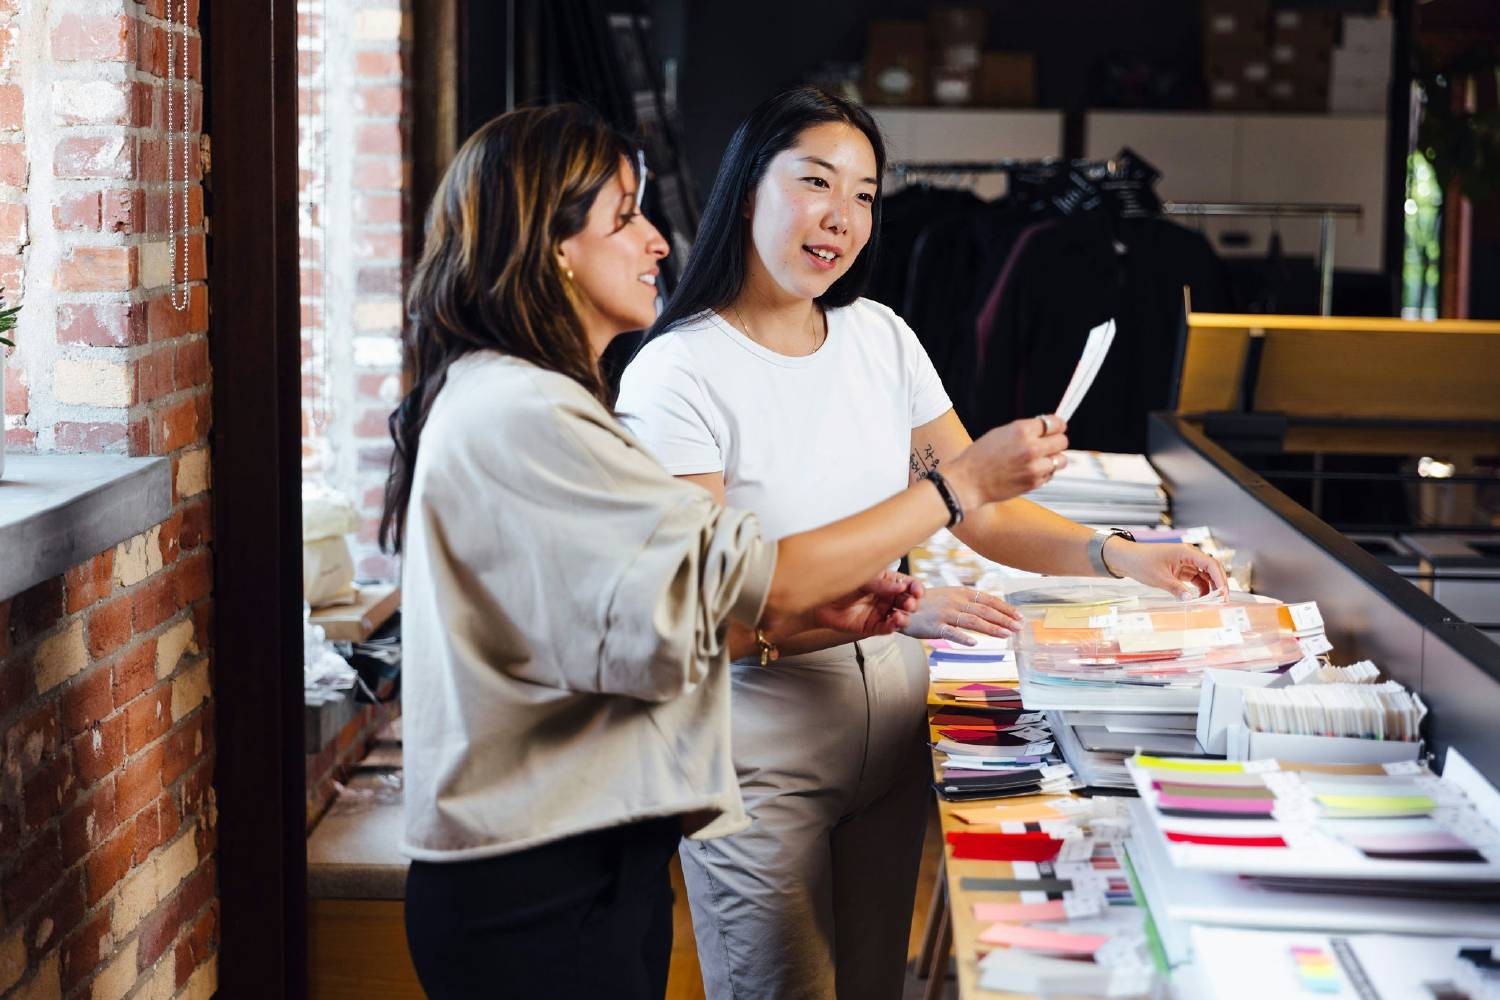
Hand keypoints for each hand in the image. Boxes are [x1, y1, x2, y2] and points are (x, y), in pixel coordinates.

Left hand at [805, 570, 923, 637]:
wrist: (817, 599)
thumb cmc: (838, 582)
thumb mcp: (862, 578)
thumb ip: (880, 583)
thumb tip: (900, 586)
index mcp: (886, 581)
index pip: (907, 584)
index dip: (915, 587)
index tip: (918, 590)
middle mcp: (885, 597)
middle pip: (906, 601)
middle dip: (911, 602)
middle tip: (910, 603)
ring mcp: (879, 612)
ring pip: (899, 616)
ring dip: (904, 616)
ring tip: (901, 615)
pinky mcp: (871, 626)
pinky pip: (886, 628)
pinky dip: (893, 626)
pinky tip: (894, 622)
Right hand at [901, 586, 1022, 645]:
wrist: (900, 605)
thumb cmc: (928, 603)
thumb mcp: (950, 596)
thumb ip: (968, 602)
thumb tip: (991, 609)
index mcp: (961, 592)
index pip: (988, 600)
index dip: (1005, 608)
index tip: (1019, 616)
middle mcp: (955, 601)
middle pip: (985, 611)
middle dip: (1004, 619)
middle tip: (1019, 627)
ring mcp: (945, 613)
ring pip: (973, 621)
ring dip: (991, 628)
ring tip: (1006, 635)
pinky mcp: (934, 626)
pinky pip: (951, 632)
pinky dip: (963, 637)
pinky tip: (974, 644)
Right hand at [943, 414, 1068, 510]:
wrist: (969, 481)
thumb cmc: (979, 457)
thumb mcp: (1001, 433)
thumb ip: (1025, 430)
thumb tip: (1044, 428)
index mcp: (1022, 431)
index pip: (1055, 423)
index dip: (1057, 425)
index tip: (1056, 427)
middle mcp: (1031, 448)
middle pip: (1062, 441)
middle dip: (1056, 441)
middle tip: (1048, 443)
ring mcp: (1034, 467)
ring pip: (1061, 460)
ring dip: (1053, 458)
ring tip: (1039, 459)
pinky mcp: (1034, 483)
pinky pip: (1050, 475)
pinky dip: (1044, 472)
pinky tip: (1029, 470)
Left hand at [1103, 540, 1227, 599]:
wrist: (1126, 558)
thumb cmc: (1141, 562)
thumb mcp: (1160, 578)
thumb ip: (1177, 589)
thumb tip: (1190, 600)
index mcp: (1186, 552)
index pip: (1210, 564)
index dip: (1220, 578)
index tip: (1223, 593)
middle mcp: (1188, 555)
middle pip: (1211, 568)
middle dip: (1219, 583)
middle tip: (1222, 600)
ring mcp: (1184, 562)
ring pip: (1204, 574)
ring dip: (1210, 587)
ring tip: (1211, 602)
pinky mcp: (1179, 569)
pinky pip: (1195, 578)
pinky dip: (1199, 588)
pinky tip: (1200, 598)